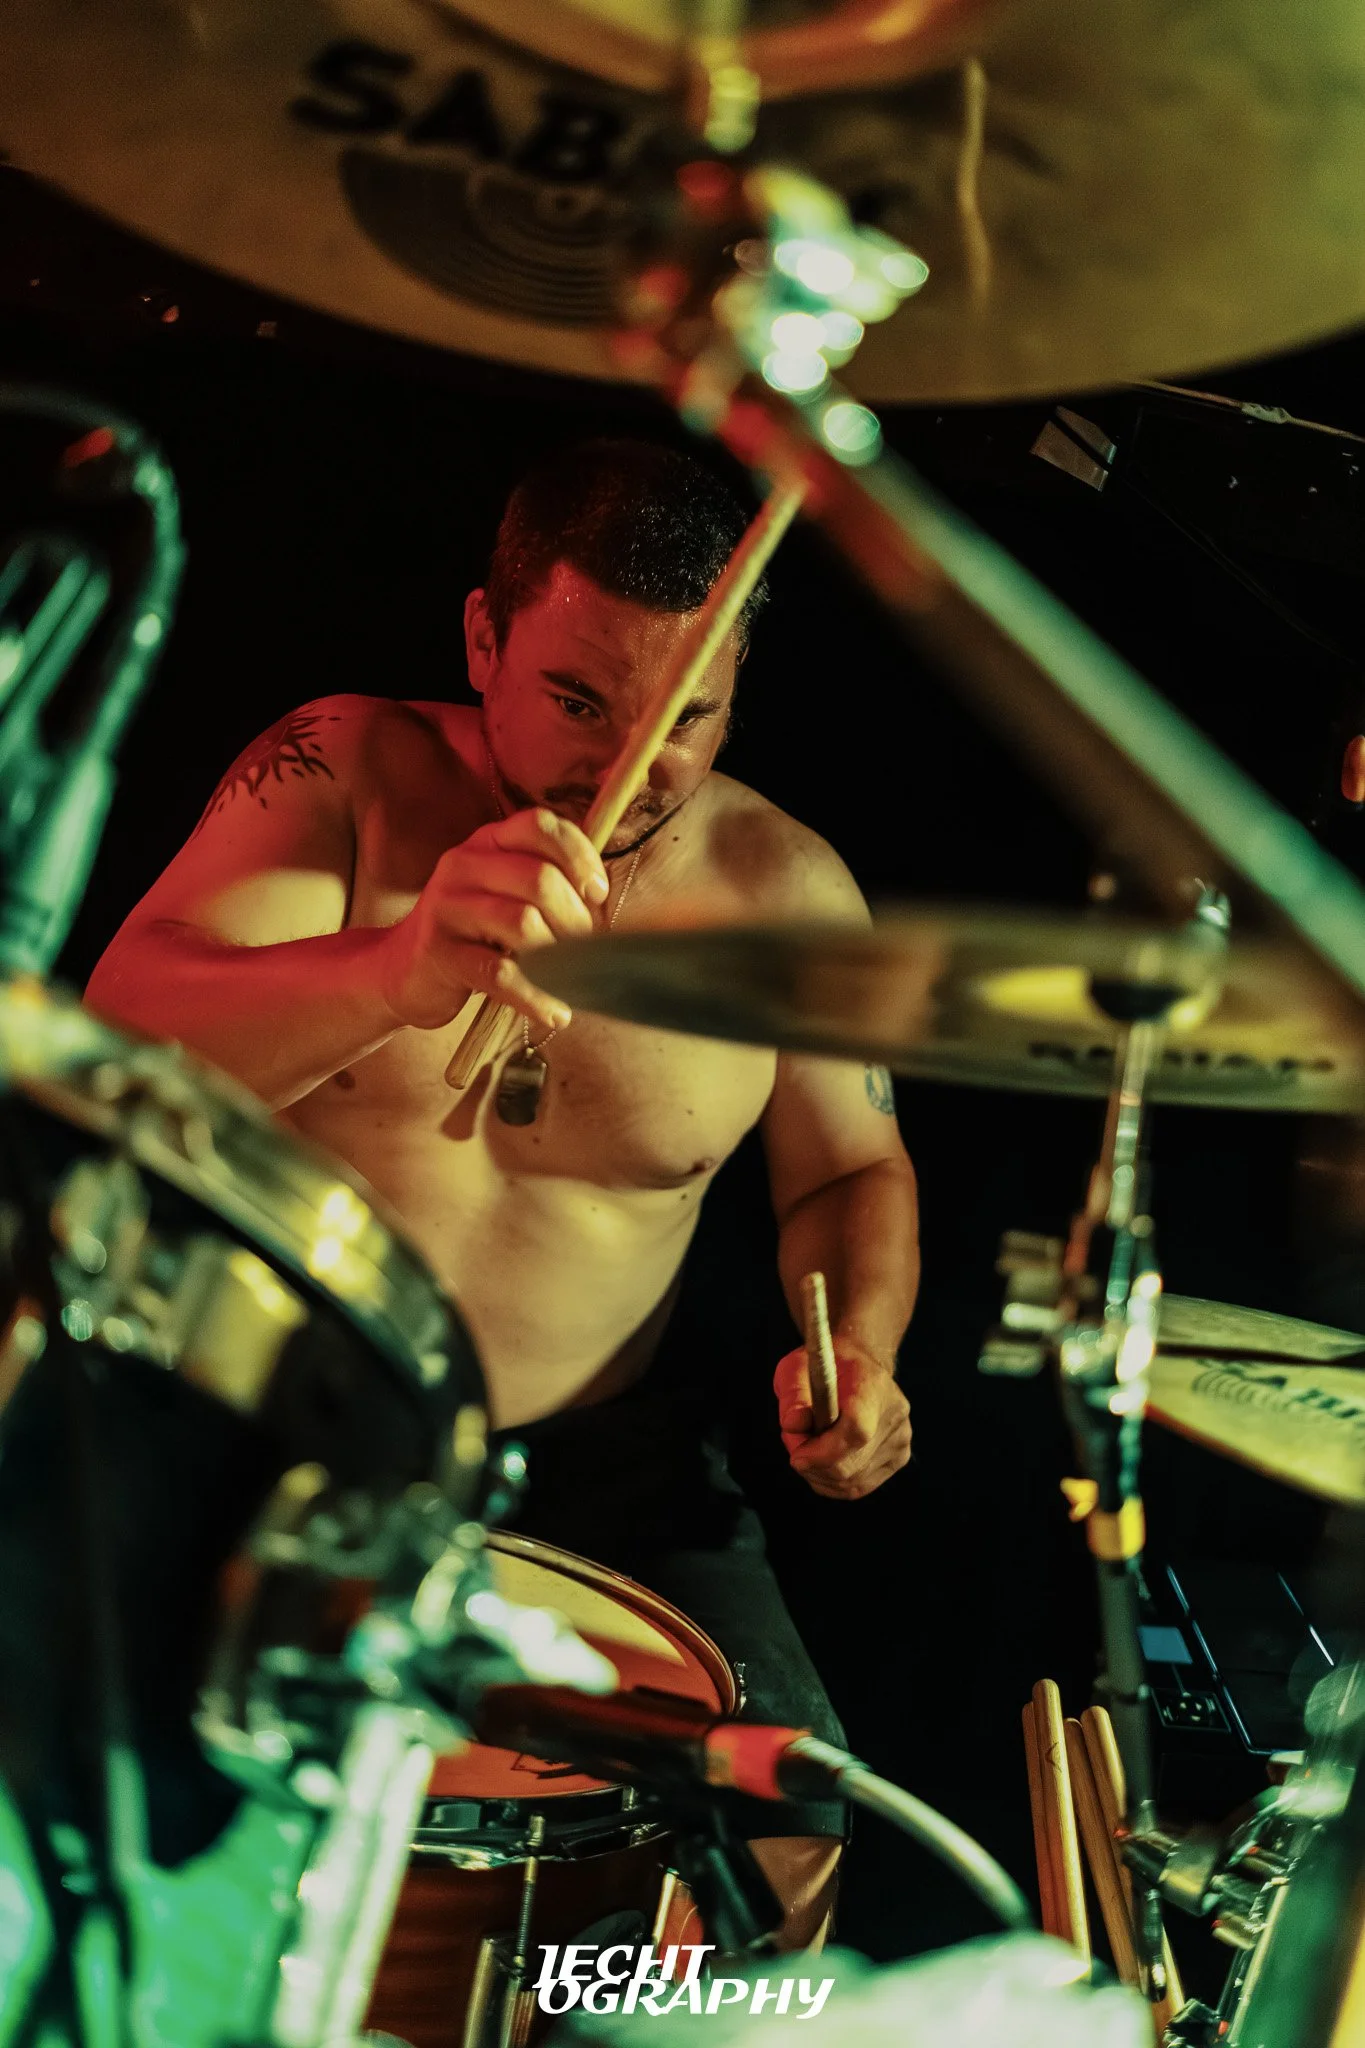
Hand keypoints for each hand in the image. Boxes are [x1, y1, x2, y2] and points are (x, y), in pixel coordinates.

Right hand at [378, 808, 608, 1032]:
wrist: (403, 970)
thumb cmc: (474, 933)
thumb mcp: (505, 894)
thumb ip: (548, 884)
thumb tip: (604, 900)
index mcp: (487, 842)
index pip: (540, 825)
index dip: (579, 856)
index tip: (597, 894)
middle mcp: (463, 864)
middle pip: (539, 880)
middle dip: (575, 920)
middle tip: (586, 950)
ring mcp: (447, 907)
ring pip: (523, 925)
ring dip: (560, 959)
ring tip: (571, 981)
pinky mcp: (439, 953)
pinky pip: (500, 973)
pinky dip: (535, 997)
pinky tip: (553, 1012)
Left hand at [774, 1341, 910, 1499]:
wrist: (860, 1365)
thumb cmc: (827, 1367)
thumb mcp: (797, 1368)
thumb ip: (792, 1396)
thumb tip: (793, 1425)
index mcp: (872, 1387)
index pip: (857, 1431)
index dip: (824, 1452)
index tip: (797, 1454)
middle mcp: (894, 1416)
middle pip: (852, 1465)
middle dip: (813, 1465)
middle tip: (794, 1444)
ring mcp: (900, 1439)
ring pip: (852, 1483)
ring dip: (819, 1475)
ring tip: (806, 1448)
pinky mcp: (899, 1458)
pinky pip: (859, 1486)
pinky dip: (832, 1482)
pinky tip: (822, 1462)